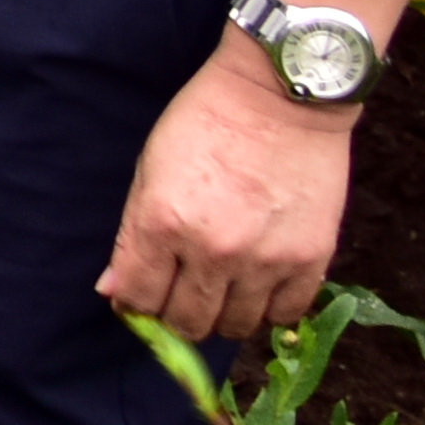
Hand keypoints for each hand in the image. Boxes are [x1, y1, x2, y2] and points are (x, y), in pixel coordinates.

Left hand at [100, 40, 353, 342]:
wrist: (280, 96)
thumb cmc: (205, 123)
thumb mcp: (150, 168)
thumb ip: (131, 237)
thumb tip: (112, 292)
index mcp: (163, 222)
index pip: (139, 299)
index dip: (135, 303)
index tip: (141, 294)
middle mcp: (214, 250)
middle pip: (188, 322)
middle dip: (176, 315)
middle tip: (181, 292)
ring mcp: (266, 259)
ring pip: (236, 327)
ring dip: (222, 314)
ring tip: (221, 286)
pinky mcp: (311, 259)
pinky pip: (285, 315)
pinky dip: (267, 309)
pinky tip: (258, 285)